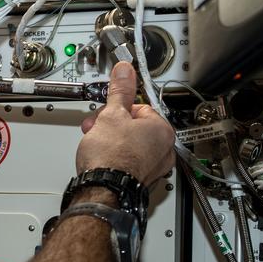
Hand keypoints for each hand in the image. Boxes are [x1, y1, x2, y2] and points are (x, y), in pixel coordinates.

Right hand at [75, 61, 174, 184]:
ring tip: (98, 145)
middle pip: (136, 127)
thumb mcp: (112, 114)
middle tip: (97, 128)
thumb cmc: (111, 157)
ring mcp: (154, 168)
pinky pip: (130, 162)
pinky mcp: (141, 180)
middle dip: (113, 126)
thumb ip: (120, 91)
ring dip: (113, 141)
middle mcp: (164, 150)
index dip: (117, 109)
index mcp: (162, 130)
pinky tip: (104, 160)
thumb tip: (125, 71)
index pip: (140, 107)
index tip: (105, 112)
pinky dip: (117, 159)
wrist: (103, 190)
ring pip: (132, 145)